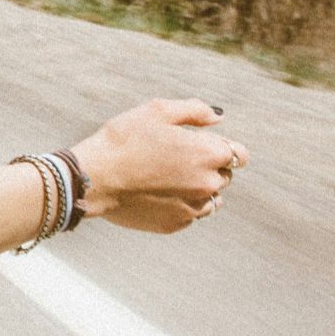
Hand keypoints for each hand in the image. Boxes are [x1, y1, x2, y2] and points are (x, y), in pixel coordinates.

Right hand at [68, 98, 246, 233]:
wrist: (94, 178)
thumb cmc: (123, 140)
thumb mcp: (157, 111)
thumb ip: (195, 111)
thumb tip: (218, 117)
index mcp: (208, 153)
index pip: (240, 154)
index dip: (222, 147)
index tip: (202, 144)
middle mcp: (208, 184)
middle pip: (225, 176)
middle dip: (209, 166)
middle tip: (175, 158)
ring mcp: (193, 208)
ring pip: (211, 199)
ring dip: (198, 188)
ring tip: (167, 178)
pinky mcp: (176, 224)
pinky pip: (190, 214)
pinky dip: (181, 204)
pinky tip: (156, 193)